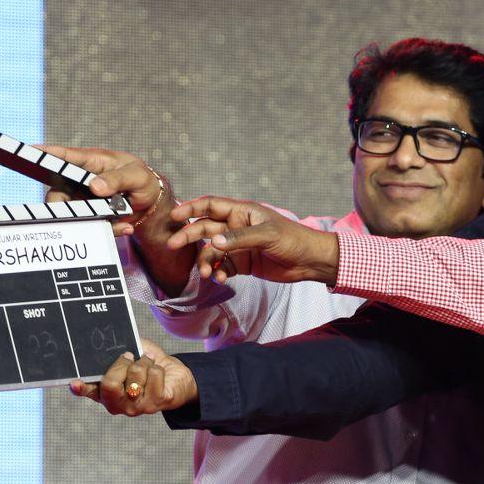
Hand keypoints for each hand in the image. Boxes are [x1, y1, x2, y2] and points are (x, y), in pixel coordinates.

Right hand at [37, 144, 172, 237]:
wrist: (152, 202)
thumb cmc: (141, 179)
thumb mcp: (137, 176)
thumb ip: (117, 179)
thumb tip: (95, 187)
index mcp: (91, 162)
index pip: (64, 156)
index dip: (44, 153)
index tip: (29, 152)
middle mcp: (79, 180)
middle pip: (56, 193)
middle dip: (59, 207)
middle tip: (69, 215)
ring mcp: (82, 199)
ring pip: (70, 215)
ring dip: (90, 222)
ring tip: (118, 221)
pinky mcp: (90, 215)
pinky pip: (90, 225)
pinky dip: (107, 229)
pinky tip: (126, 227)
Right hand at [69, 339, 196, 414]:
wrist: (176, 378)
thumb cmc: (147, 366)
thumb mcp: (129, 356)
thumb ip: (116, 351)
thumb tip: (109, 339)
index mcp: (105, 392)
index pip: (89, 391)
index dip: (80, 388)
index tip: (74, 383)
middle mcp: (118, 403)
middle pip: (110, 384)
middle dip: (121, 363)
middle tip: (129, 356)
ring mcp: (137, 407)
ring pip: (135, 375)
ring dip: (144, 361)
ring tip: (148, 362)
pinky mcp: (157, 403)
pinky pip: (154, 375)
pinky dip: (157, 366)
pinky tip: (159, 371)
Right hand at [167, 195, 339, 284]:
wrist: (310, 262)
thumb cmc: (293, 239)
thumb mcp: (267, 235)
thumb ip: (240, 238)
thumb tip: (214, 241)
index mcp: (242, 212)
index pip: (211, 205)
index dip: (191, 207)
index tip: (174, 215)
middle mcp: (236, 227)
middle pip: (205, 228)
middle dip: (189, 236)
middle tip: (173, 245)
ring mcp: (238, 246)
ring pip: (212, 251)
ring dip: (205, 261)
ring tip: (206, 274)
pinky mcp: (242, 263)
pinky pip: (222, 267)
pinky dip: (218, 273)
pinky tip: (220, 279)